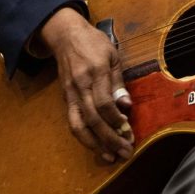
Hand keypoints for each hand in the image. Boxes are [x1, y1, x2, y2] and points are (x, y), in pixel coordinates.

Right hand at [39, 7, 133, 162]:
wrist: (66, 36)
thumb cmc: (94, 43)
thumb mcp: (113, 55)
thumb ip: (119, 82)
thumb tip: (126, 106)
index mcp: (95, 72)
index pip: (104, 103)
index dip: (116, 121)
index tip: (129, 132)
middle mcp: (80, 85)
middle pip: (93, 119)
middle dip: (110, 139)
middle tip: (125, 152)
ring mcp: (70, 93)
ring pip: (79, 125)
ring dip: (95, 144)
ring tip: (110, 157)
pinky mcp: (65, 98)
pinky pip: (73, 122)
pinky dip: (84, 137)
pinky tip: (97, 146)